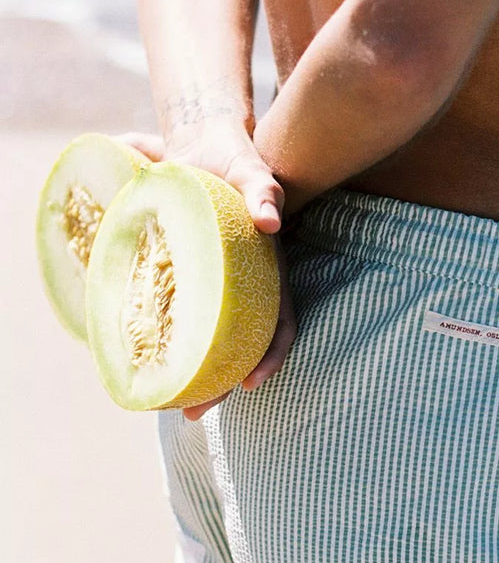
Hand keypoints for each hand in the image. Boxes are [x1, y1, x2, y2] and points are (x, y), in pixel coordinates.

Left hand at [116, 127, 295, 419]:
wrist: (206, 147)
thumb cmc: (234, 160)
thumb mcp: (251, 168)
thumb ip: (263, 188)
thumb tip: (270, 223)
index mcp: (270, 273)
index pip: (282, 323)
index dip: (271, 356)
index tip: (250, 382)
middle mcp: (250, 289)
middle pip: (244, 347)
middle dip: (222, 384)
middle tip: (191, 414)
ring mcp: (224, 289)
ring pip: (217, 343)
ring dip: (199, 377)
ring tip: (170, 403)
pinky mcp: (196, 283)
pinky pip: (191, 322)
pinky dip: (177, 347)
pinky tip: (153, 360)